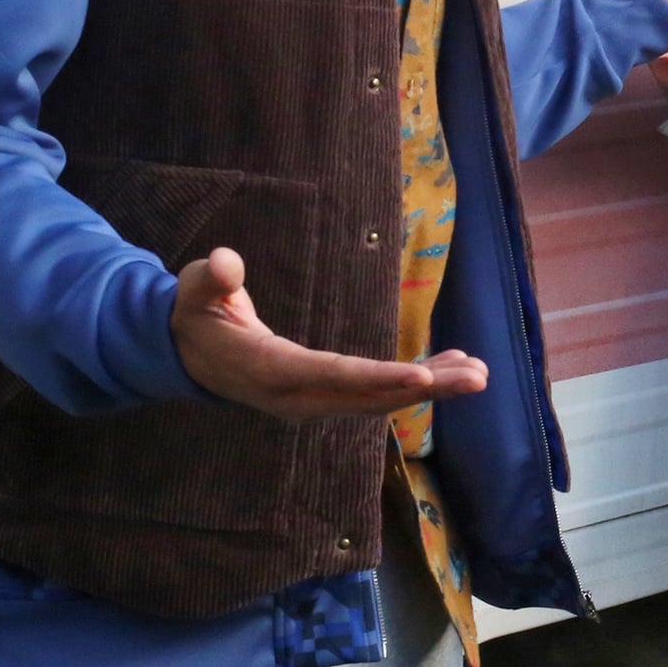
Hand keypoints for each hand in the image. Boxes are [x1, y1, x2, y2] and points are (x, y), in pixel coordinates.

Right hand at [171, 246, 485, 419]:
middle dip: (426, 388)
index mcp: (271, 371)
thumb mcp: (195, 291)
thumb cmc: (197, 315)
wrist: (189, 356)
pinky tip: (449, 368)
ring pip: (379, 399)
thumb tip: (225, 263)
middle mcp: (298, 397)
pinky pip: (374, 394)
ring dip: (430, 388)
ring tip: (478, 373)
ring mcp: (313, 403)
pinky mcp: (324, 398)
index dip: (378, 378)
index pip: (333, 376)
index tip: (423, 377)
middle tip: (478, 377)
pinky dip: (412, 383)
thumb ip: (211, 278)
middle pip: (370, 396)